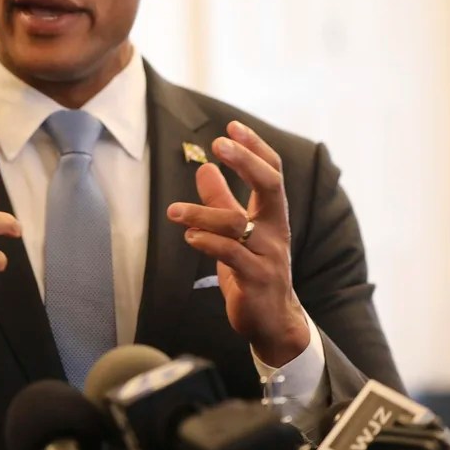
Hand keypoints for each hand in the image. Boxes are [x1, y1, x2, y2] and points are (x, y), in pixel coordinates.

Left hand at [167, 121, 307, 365]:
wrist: (272, 322)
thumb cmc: (252, 271)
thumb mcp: (235, 233)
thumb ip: (221, 202)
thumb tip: (204, 169)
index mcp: (273, 215)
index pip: (272, 172)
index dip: (255, 148)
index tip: (232, 127)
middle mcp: (276, 230)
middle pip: (270, 185)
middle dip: (246, 161)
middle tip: (218, 144)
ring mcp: (269, 254)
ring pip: (237, 222)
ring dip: (201, 212)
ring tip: (174, 212)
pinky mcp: (256, 279)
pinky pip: (231, 254)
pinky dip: (207, 242)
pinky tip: (189, 237)